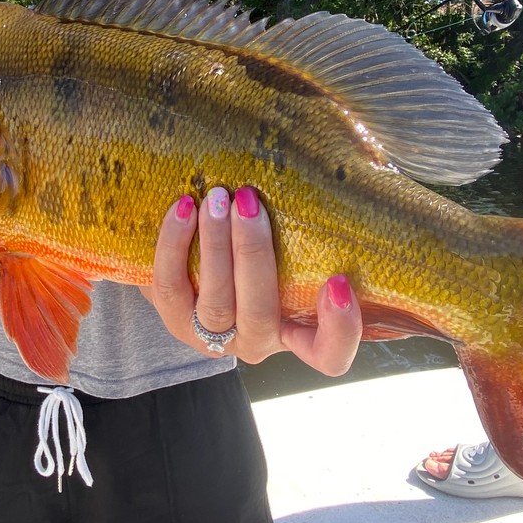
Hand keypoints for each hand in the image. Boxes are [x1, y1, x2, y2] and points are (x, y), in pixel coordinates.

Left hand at [143, 187, 361, 375]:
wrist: (195, 271)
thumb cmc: (261, 252)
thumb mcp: (292, 251)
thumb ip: (316, 229)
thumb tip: (353, 166)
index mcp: (297, 332)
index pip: (330, 356)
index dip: (340, 330)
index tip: (338, 281)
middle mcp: (256, 341)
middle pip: (260, 313)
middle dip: (253, 254)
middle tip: (248, 201)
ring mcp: (211, 336)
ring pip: (215, 302)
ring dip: (215, 245)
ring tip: (217, 198)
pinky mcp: (172, 319)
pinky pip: (169, 287)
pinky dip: (174, 245)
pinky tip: (184, 208)